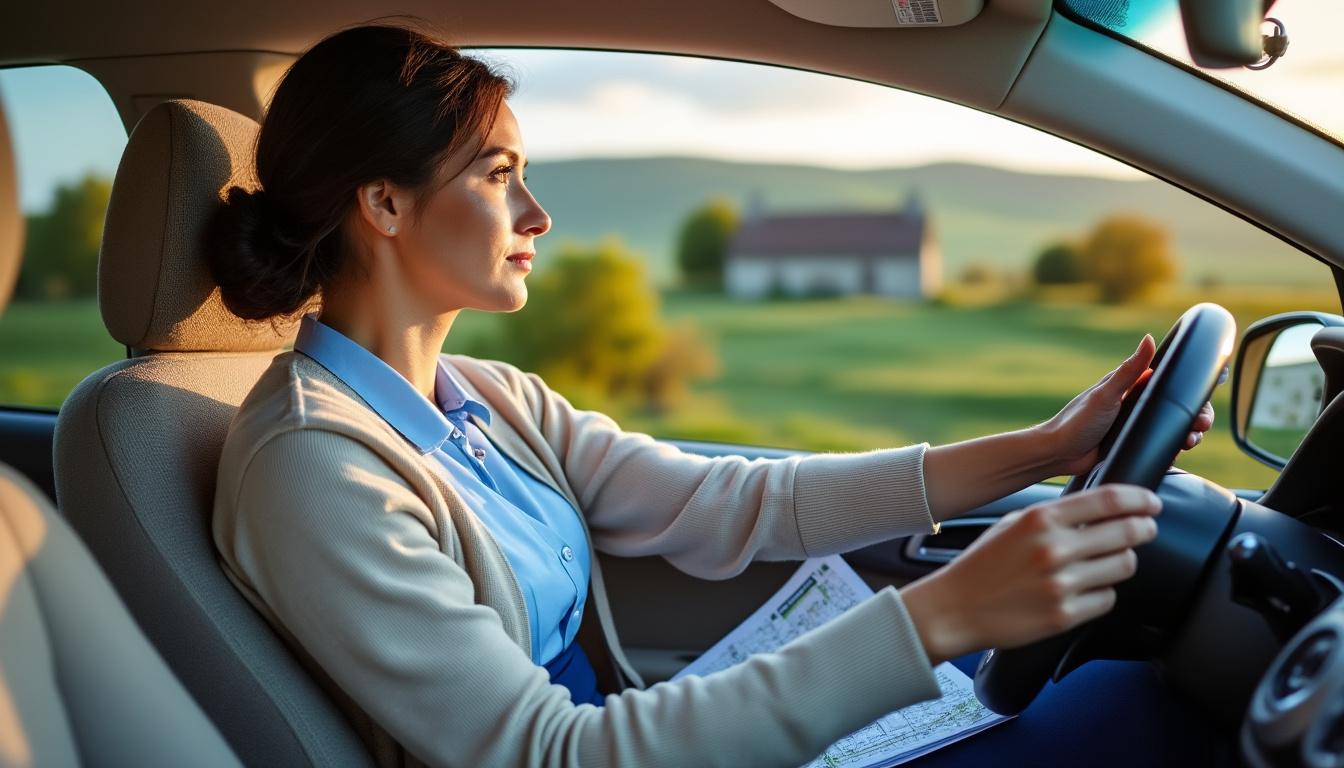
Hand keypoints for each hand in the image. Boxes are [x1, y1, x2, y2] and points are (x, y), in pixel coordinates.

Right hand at [900, 485, 1160, 665]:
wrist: (955, 608)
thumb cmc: (984, 564)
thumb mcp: (1013, 524)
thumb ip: (1055, 515)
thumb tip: (1101, 510)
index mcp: (1040, 519)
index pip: (1109, 500)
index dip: (1140, 498)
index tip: (1151, 502)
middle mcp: (1054, 549)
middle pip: (1126, 532)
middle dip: (1143, 528)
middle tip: (1145, 529)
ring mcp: (1061, 584)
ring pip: (1123, 566)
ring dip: (1122, 561)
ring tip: (1108, 561)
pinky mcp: (1064, 615)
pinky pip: (1107, 599)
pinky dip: (1102, 593)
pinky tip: (1085, 590)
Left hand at [1042, 335, 1214, 477]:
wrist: (1059, 454)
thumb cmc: (1077, 420)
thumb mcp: (1106, 393)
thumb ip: (1129, 370)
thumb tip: (1148, 338)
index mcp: (1130, 386)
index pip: (1167, 380)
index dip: (1189, 387)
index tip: (1205, 394)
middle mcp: (1135, 403)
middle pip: (1176, 406)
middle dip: (1195, 414)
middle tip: (1199, 424)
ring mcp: (1135, 424)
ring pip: (1172, 426)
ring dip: (1188, 432)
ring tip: (1189, 441)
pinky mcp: (1133, 443)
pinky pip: (1160, 443)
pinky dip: (1172, 446)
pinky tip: (1177, 450)